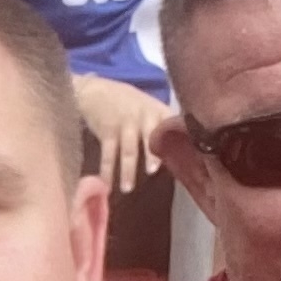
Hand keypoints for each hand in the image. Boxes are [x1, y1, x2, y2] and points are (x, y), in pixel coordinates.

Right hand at [71, 71, 172, 194]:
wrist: (96, 91)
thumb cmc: (127, 103)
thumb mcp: (148, 107)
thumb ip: (161, 125)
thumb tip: (178, 154)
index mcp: (159, 111)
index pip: (173, 126)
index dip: (180, 141)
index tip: (185, 160)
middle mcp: (145, 115)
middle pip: (151, 138)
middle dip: (152, 156)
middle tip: (153, 172)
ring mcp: (125, 123)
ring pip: (128, 150)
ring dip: (127, 171)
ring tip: (127, 189)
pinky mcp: (107, 130)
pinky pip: (108, 153)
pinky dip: (107, 170)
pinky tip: (106, 183)